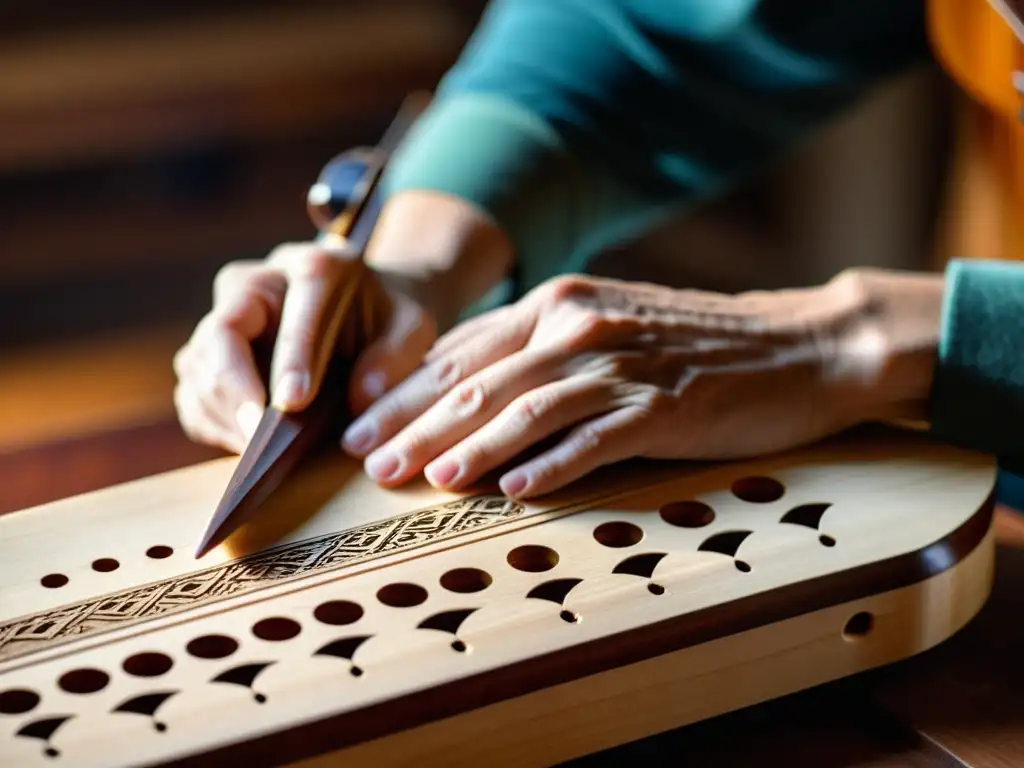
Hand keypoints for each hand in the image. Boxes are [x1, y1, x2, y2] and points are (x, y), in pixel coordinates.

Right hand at [173, 190, 512, 453]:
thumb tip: (362, 398)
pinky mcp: (212, 353)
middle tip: (257, 438)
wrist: (366, 310)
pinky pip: (194, 391)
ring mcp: (226, 317)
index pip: (292, 307)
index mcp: (314, 267)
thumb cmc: (389, 319)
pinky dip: (211, 422)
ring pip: (198, 363)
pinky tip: (240, 445)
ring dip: (221, 412)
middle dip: (235, 387)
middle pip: (221, 331)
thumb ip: (396, 355)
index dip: (289, 355)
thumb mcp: (413, 326)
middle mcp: (257, 283)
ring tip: (253, 451)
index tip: (293, 402)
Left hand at [341, 270, 941, 498]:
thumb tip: (463, 390)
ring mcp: (624, 363)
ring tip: (428, 480)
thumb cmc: (693, 344)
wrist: (798, 345)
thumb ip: (537, 350)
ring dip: (472, 447)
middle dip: (417, 425)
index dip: (404, 393)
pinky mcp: (666, 404)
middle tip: (369, 464)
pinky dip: (553, 465)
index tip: (360, 428)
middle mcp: (580, 324)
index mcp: (558, 303)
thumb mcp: (606, 327)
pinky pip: (598, 438)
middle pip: (481, 380)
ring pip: (528, 407)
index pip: (462, 352)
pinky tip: (517, 491)